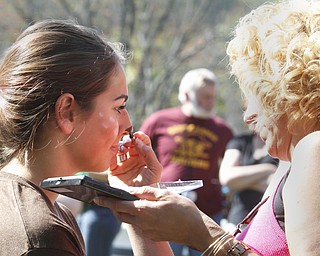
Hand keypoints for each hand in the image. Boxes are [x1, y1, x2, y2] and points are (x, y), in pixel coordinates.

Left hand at [94, 186, 222, 250]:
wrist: (196, 230)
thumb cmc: (183, 209)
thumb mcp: (165, 194)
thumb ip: (146, 192)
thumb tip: (132, 190)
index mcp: (143, 211)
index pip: (118, 206)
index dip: (106, 201)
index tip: (96, 197)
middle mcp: (142, 223)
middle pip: (121, 215)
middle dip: (113, 207)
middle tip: (110, 198)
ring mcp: (147, 231)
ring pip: (130, 220)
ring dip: (125, 212)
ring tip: (127, 202)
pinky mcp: (153, 235)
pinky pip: (140, 225)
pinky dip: (137, 217)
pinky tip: (145, 210)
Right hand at [108, 131, 161, 186]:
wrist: (139, 200)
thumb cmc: (150, 185)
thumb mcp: (155, 168)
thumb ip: (149, 153)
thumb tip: (138, 140)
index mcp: (145, 157)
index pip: (142, 142)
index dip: (140, 136)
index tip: (136, 135)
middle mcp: (134, 159)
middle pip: (130, 143)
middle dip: (128, 139)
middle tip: (128, 141)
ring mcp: (124, 164)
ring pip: (120, 149)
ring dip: (120, 145)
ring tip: (123, 149)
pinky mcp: (114, 171)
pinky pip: (110, 159)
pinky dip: (111, 153)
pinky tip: (115, 153)